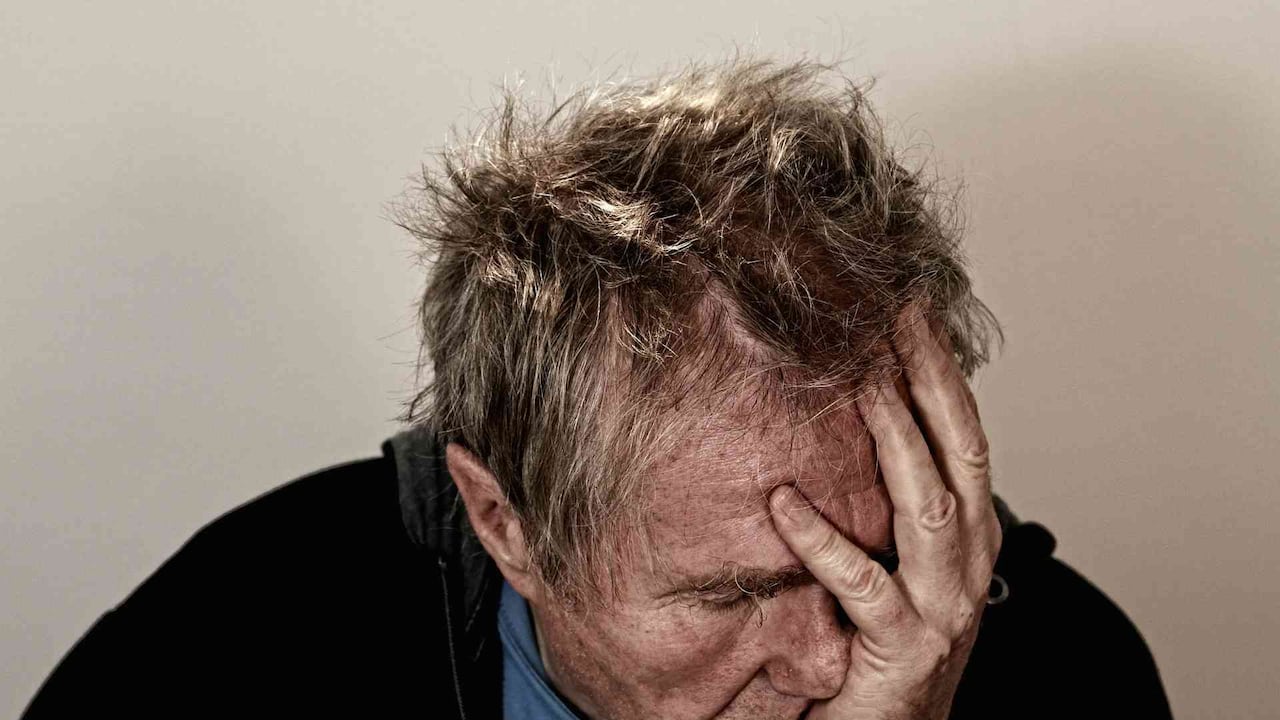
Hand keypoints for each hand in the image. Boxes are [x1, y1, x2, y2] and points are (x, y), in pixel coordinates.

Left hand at [768, 302, 1001, 719]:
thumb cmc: (885, 649)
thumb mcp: (896, 560)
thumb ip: (884, 499)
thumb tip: (845, 416)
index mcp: (968, 533)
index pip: (962, 432)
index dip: (940, 368)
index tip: (908, 309)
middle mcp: (968, 561)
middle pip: (960, 449)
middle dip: (930, 376)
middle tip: (894, 313)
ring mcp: (944, 606)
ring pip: (927, 503)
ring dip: (894, 435)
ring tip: (859, 379)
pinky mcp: (903, 648)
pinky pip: (863, 586)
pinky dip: (823, 542)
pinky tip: (783, 505)